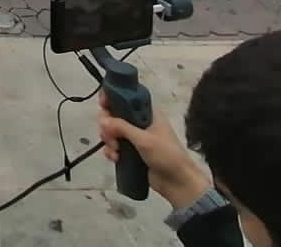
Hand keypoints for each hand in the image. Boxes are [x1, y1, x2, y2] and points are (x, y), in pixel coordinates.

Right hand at [97, 93, 210, 210]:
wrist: (178, 183)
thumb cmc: (166, 155)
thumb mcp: (144, 139)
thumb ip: (122, 127)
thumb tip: (102, 120)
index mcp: (147, 112)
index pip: (126, 97)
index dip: (113, 97)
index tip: (103, 104)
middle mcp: (140, 121)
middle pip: (114, 114)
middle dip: (108, 125)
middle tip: (110, 136)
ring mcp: (134, 137)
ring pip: (112, 131)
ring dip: (109, 140)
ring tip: (116, 151)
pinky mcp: (130, 152)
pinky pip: (114, 146)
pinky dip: (111, 151)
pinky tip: (116, 159)